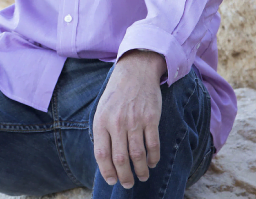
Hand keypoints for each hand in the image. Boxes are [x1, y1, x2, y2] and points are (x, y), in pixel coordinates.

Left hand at [92, 49, 165, 188]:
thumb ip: (103, 133)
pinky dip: (153, 158)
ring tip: (142, 176)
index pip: (102, 154)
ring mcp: (135, 120)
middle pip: (121, 159)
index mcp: (101, 121)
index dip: (107, 171)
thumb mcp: (102, 110)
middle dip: (125, 177)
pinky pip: (153, 145)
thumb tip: (106, 161)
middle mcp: (117, 122)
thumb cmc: (116, 94)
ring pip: (138, 156)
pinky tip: (152, 163)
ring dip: (141, 171)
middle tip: (128, 184)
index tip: (112, 181)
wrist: (135, 72)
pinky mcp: (151, 118)